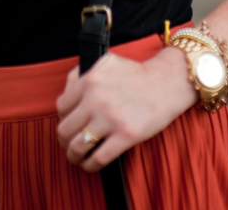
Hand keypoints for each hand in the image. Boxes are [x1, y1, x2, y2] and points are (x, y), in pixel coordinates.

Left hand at [56, 45, 197, 170]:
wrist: (166, 83)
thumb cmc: (136, 74)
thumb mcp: (106, 62)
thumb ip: (82, 72)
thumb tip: (67, 89)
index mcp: (89, 80)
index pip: (61, 107)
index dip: (63, 119)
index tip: (69, 124)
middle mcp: (96, 99)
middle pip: (65, 130)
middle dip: (64, 141)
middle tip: (70, 144)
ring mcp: (110, 119)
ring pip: (77, 147)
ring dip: (73, 156)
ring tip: (78, 157)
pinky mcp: (125, 135)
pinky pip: (98, 159)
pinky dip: (90, 165)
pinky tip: (92, 164)